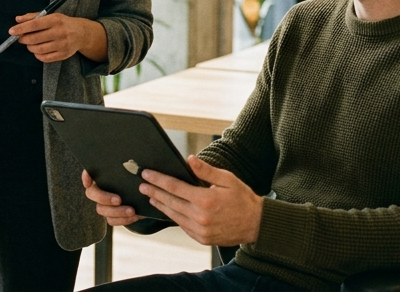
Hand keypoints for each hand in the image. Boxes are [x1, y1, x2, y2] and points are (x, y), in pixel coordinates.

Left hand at [9, 12, 105, 62]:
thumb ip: (33, 16)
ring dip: (30, 47)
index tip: (11, 31)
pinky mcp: (63, 55)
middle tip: (21, 38)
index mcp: (55, 20)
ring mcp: (62, 45)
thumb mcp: (50, 15)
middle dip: (24, 39)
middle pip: (35, 38)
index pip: (35, 24)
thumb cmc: (62, 23)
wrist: (82, 33)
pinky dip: (37, 55)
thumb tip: (18, 19)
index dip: (21, 28)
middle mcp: (60, 32)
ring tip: (30, 44)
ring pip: (39, 49)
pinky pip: (45, 58)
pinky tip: (38, 50)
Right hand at [82, 170, 141, 226]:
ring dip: (117, 211)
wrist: (144, 193)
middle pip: (91, 194)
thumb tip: (130, 162)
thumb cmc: (136, 177)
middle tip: (118, 199)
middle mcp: (98, 190)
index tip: (89, 179)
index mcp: (101, 177)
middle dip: (104, 197)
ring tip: (132, 211)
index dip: (86, 177)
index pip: (88, 174)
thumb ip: (128, 166)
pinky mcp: (110, 216)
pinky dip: (123, 220)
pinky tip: (134, 216)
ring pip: (101, 209)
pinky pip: (111, 220)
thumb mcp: (133, 169)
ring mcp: (102, 204)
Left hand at [138, 156, 262, 246]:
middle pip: (170, 202)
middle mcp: (200, 217)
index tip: (147, 174)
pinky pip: (183, 226)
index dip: (159, 179)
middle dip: (154, 192)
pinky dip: (174, 217)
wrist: (257, 224)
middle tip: (142, 185)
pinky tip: (168, 209)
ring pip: (174, 216)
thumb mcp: (227, 179)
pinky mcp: (202, 239)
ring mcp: (200, 230)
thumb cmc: (243, 198)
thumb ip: (206, 170)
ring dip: (161, 205)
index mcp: (206, 200)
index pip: (175, 187)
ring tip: (151, 196)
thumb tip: (189, 160)